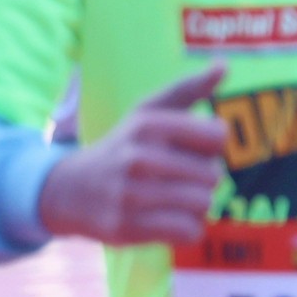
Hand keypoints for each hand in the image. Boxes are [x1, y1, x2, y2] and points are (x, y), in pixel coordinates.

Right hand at [37, 63, 228, 246]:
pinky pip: (189, 231)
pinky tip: (167, 219)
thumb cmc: (124, 147)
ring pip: (203, 204)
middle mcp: (138, 157)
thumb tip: (225, 65)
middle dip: (203, 179)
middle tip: (177, 178)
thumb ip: (189, 89)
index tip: (190, 148)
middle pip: (214, 175)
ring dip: (196, 206)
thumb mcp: (148, 112)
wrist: (71, 190)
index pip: (217, 136)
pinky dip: (186, 228)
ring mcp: (131, 194)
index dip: (211, 146)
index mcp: (148, 124)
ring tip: (173, 199)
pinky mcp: (128, 228)